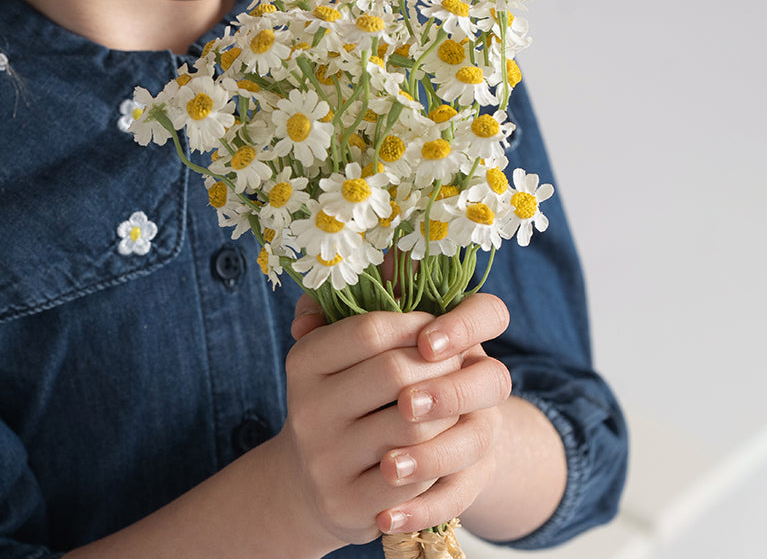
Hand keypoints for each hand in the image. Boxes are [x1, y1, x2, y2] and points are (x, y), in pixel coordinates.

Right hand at [275, 302, 466, 549]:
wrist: (313, 483)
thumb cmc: (340, 398)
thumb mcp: (337, 350)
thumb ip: (356, 300)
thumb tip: (389, 260)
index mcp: (304, 361)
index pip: (371, 329)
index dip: (418, 324)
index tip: (438, 330)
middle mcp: (306, 410)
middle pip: (397, 375)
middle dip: (442, 366)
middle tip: (462, 364)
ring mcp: (325, 461)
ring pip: (415, 431)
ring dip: (451, 414)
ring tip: (461, 401)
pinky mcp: (349, 506)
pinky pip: (418, 481)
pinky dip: (443, 461)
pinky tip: (449, 446)